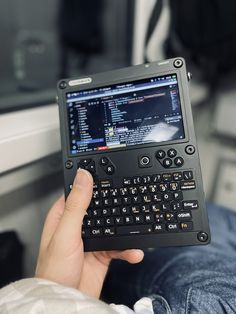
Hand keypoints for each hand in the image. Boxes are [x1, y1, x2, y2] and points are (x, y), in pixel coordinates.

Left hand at [35, 169, 143, 297]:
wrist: (66, 301)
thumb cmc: (54, 271)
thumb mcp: (66, 233)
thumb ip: (77, 205)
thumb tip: (83, 176)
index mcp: (65, 216)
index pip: (80, 192)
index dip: (93, 183)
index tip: (109, 174)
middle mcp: (78, 226)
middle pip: (100, 207)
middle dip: (115, 204)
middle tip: (129, 198)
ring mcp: (92, 239)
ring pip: (113, 225)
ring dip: (125, 228)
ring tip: (136, 227)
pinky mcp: (102, 253)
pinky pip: (119, 246)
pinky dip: (128, 248)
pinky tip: (133, 251)